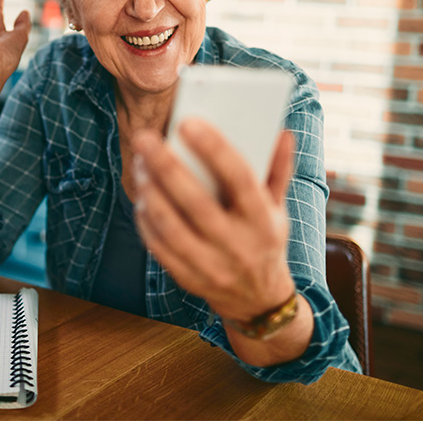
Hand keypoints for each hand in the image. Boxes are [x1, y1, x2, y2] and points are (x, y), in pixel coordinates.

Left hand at [132, 119, 296, 322]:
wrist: (257, 300)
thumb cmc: (264, 240)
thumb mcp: (278, 208)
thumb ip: (277, 170)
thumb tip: (282, 132)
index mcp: (263, 221)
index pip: (239, 179)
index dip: (214, 149)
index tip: (188, 122)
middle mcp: (237, 245)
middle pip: (196, 202)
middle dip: (166, 167)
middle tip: (144, 138)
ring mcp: (210, 266)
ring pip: (171, 226)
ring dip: (150, 193)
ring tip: (140, 165)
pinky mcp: (187, 278)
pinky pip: (158, 247)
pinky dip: (145, 219)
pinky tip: (141, 196)